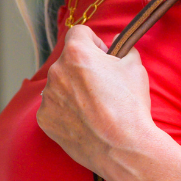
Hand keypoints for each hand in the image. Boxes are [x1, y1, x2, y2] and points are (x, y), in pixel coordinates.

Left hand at [36, 25, 157, 178]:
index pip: (79, 33)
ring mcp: (48, 97)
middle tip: (103, 87)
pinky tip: (85, 121)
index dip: (95, 42)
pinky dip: (66, 111)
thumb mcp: (135, 67)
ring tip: (95, 108)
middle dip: (83, 69)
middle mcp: (56, 72)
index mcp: (76, 53)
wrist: (123, 147)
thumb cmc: (130, 105)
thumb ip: (123, 48)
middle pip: (68, 61)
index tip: (104, 57)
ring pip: (60, 85)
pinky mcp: (44, 119)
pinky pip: (54, 108)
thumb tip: (118, 42)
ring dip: (73, 90)